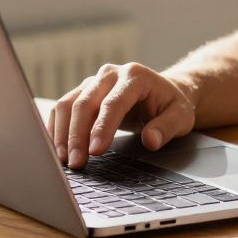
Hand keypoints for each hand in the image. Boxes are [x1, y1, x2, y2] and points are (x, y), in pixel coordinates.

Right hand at [47, 62, 197, 168]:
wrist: (163, 92)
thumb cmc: (171, 105)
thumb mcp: (180, 117)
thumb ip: (166, 128)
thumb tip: (150, 141)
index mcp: (135, 76)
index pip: (113, 103)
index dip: (102, 127)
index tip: (95, 151)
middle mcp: (110, 74)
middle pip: (85, 103)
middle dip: (77, 136)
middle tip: (76, 163)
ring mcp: (93, 82)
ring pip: (68, 105)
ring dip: (62, 134)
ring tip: (64, 160)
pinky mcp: (82, 92)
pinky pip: (62, 109)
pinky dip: (56, 129)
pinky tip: (57, 149)